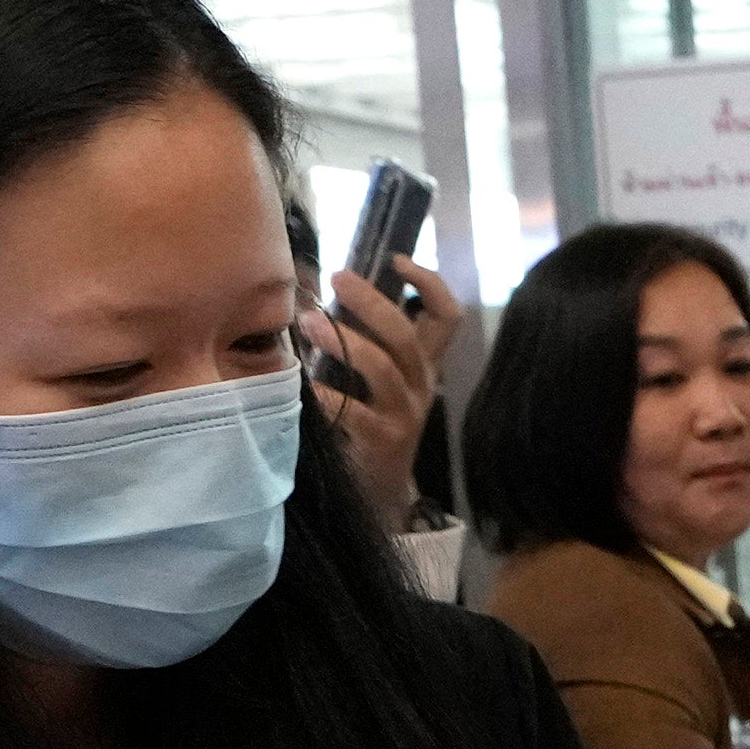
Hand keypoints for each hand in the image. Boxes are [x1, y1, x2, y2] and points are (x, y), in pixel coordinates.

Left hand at [319, 263, 455, 514]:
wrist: (381, 489)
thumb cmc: (370, 419)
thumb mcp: (379, 378)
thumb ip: (362, 337)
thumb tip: (315, 283)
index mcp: (425, 363)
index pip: (448, 316)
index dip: (430, 283)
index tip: (397, 259)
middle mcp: (421, 384)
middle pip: (406, 335)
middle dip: (372, 301)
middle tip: (337, 277)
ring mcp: (404, 413)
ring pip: (383, 368)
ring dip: (344, 341)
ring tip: (308, 322)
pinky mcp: (382, 440)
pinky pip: (353, 412)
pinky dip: (324, 394)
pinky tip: (301, 384)